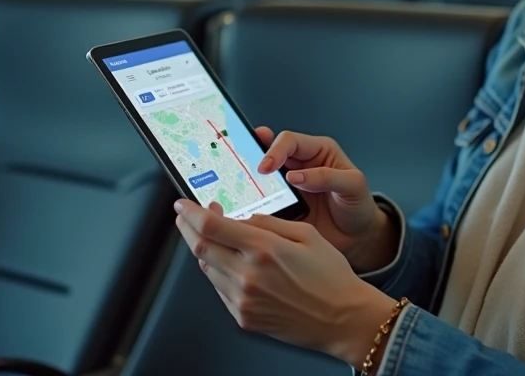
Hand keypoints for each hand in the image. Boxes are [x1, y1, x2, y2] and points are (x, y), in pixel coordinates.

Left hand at [174, 199, 395, 366]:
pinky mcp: (244, 317)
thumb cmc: (331, 277)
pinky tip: (230, 264)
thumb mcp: (306, 234)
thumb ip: (268, 223)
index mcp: (264, 249)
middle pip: (200, 247)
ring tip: (212, 238)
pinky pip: (220, 290)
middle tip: (185, 217)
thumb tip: (241, 219)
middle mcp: (248, 276)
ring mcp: (243, 300)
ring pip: (207, 269)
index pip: (211, 226)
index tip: (182, 204)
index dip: (191, 212)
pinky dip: (218, 272)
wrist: (343, 319)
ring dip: (203, 250)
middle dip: (188, 228)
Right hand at [255, 127, 396, 271]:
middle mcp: (299, 165)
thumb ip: (327, 177)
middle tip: (244, 172)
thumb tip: (294, 176)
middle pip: (269, 154)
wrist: (358, 236)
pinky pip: (262, 201)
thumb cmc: (358, 204)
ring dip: (249, 181)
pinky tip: (245, 209)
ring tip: (238, 188)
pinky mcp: (282, 207)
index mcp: (317, 151)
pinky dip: (253, 204)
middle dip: (253, 159)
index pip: (289, 141)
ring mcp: (288, 187)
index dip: (275, 150)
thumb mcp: (352, 186)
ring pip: (261, 177)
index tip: (266, 167)